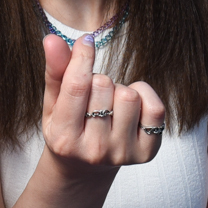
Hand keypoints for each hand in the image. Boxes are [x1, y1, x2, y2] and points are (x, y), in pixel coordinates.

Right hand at [39, 32, 164, 174]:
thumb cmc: (66, 128)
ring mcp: (122, 153)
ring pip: (129, 95)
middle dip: (98, 80)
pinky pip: (156, 108)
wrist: (84, 169)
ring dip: (119, 90)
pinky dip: (145, 96)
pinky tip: (131, 105)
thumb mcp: (53, 103)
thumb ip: (55, 71)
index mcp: (64, 138)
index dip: (83, 56)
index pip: (77, 85)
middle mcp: (94, 150)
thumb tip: (52, 39)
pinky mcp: (146, 153)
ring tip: (109, 104)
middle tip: (92, 96)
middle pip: (104, 85)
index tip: (86, 41)